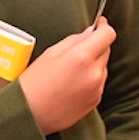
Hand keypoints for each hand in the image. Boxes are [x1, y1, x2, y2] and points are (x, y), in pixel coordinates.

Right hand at [18, 18, 114, 133]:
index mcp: (82, 57)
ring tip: (72, 70)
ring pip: (103, 67)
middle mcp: (94, 73)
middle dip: (96, 45)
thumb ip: (74, 40)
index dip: (103, 27)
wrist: (31, 115)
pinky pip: (99, 82)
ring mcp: (97, 89)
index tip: (98, 24)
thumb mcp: (50, 54)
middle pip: (107, 50)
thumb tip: (90, 33)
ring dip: (94, 63)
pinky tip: (73, 83)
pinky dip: (91, 78)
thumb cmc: (34, 83)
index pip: (107, 35)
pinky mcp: (96, 101)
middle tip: (77, 49)